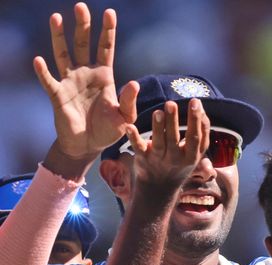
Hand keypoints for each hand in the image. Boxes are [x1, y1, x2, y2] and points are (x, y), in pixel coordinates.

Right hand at [35, 3, 136, 165]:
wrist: (88, 146)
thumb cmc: (108, 131)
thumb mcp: (125, 118)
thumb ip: (129, 101)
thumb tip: (133, 83)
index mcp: (104, 76)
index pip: (106, 48)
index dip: (107, 31)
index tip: (109, 12)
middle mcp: (85, 74)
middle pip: (83, 44)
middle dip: (83, 26)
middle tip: (80, 6)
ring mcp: (70, 83)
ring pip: (63, 55)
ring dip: (59, 37)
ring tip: (56, 17)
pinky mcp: (58, 96)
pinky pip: (49, 81)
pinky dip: (43, 72)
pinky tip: (39, 60)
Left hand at [127, 99, 209, 190]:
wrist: (159, 187)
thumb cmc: (180, 164)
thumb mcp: (194, 153)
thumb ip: (200, 134)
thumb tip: (202, 110)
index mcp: (191, 156)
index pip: (196, 137)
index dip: (197, 120)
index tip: (196, 102)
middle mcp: (176, 158)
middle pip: (176, 138)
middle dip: (175, 120)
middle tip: (172, 103)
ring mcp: (159, 159)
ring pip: (159, 142)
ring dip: (158, 127)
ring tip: (158, 111)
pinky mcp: (143, 159)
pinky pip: (138, 147)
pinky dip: (133, 137)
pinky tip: (129, 126)